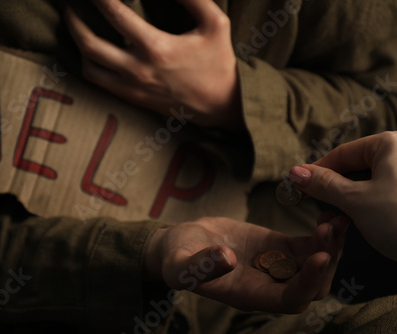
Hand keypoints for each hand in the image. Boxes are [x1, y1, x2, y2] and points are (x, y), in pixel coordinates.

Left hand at [63, 0, 242, 128]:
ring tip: (75, 24)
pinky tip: (89, 49)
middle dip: (73, 18)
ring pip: (89, 66)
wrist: (221, 106)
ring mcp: (132, 87)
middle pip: (90, 43)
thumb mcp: (215, 23)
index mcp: (157, 48)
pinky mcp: (132, 98)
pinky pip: (99, 81)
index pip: (115, 14)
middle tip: (69, 2)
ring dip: (76, 42)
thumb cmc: (219, 64)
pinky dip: (88, 63)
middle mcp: (138, 70)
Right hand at [145, 216, 345, 312]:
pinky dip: (320, 234)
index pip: (290, 299)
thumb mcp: (181, 263)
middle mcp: (268, 285)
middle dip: (327, 260)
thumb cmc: (178, 257)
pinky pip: (307, 246)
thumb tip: (226, 258)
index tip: (320, 256)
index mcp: (249, 295)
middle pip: (313, 285)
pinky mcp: (277, 247)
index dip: (307, 281)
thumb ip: (201, 265)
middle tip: (331, 228)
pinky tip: (326, 214)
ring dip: (330, 245)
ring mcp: (275, 266)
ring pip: (315, 265)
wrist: (183, 244)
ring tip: (336, 218)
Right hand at [288, 131, 396, 260]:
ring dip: (348, 202)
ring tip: (336, 222)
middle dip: (333, 191)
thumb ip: (323, 184)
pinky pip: (384, 193)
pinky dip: (367, 207)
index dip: (315, 172)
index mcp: (389, 144)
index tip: (298, 189)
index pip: (340, 154)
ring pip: (369, 183)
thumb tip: (294, 172)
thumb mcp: (356, 201)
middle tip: (318, 212)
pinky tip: (358, 223)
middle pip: (355, 168)